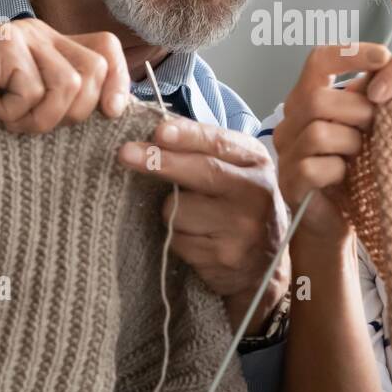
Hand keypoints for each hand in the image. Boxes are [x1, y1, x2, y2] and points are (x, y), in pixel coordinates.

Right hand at [0, 18, 129, 164]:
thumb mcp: (45, 113)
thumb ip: (77, 102)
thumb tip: (120, 107)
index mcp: (58, 46)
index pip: (107, 48)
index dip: (118, 80)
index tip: (111, 113)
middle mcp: (42, 33)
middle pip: (93, 70)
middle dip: (73, 113)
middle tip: (36, 122)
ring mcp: (20, 35)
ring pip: (67, 84)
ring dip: (39, 118)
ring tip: (12, 119)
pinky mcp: (1, 45)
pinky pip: (32, 90)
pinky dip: (13, 114)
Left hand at [117, 118, 290, 334]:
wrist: (266, 260)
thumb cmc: (240, 203)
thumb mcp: (236, 167)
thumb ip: (205, 149)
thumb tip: (157, 132)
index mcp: (256, 162)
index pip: (219, 143)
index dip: (187, 136)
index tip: (159, 131)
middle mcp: (255, 193)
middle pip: (202, 172)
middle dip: (159, 162)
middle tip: (126, 153)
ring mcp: (241, 228)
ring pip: (179, 210)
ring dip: (171, 211)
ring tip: (192, 216)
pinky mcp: (223, 257)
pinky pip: (178, 240)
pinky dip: (177, 237)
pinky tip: (197, 238)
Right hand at [273, 43, 391, 242]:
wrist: (337, 220)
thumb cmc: (354, 170)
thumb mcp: (364, 127)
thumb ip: (370, 99)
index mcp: (306, 100)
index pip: (318, 60)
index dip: (350, 53)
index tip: (385, 57)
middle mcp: (288, 122)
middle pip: (317, 97)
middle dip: (358, 110)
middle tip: (377, 127)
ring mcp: (285, 153)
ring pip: (319, 132)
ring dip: (351, 143)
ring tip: (361, 155)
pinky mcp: (290, 182)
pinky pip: (315, 166)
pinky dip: (339, 170)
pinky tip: (347, 177)